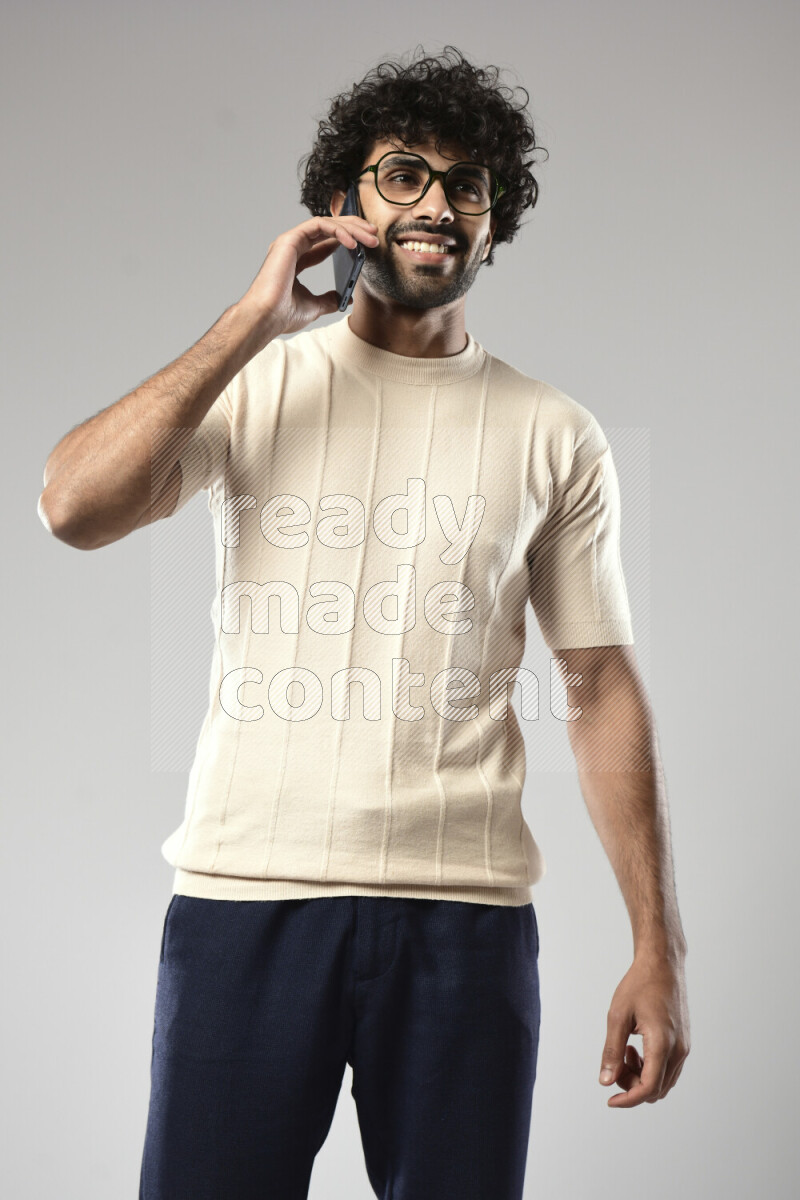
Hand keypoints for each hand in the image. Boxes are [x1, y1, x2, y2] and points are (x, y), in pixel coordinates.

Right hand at [239, 214, 378, 337]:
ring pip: (325, 223)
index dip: (345, 239)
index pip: (324, 242)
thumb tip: (344, 299)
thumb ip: (328, 300)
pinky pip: (319, 226)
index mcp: (295, 260)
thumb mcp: (314, 306)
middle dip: (353, 229)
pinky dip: (338, 231)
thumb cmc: (282, 314)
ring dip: (350, 227)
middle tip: (373, 235)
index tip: (365, 244)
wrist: (266, 318)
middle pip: (327, 229)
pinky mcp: (290, 240)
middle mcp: (292, 247)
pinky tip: (353, 243)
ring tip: (370, 237)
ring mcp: (290, 242)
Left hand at [598, 952, 689, 1106]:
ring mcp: (685, 1047)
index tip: (610, 1101)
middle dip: (632, 1085)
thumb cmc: (639, 985)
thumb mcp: (618, 1015)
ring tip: (625, 1050)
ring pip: (663, 1082)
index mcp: (662, 1043)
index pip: (648, 1087)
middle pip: (655, 1089)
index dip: (628, 1099)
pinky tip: (636, 1047)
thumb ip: (611, 1050)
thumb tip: (606, 1081)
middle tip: (615, 1061)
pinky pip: (669, 1069)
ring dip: (641, 1077)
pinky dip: (651, 1068)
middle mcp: (679, 1050)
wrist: (662, 964)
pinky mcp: (684, 1043)